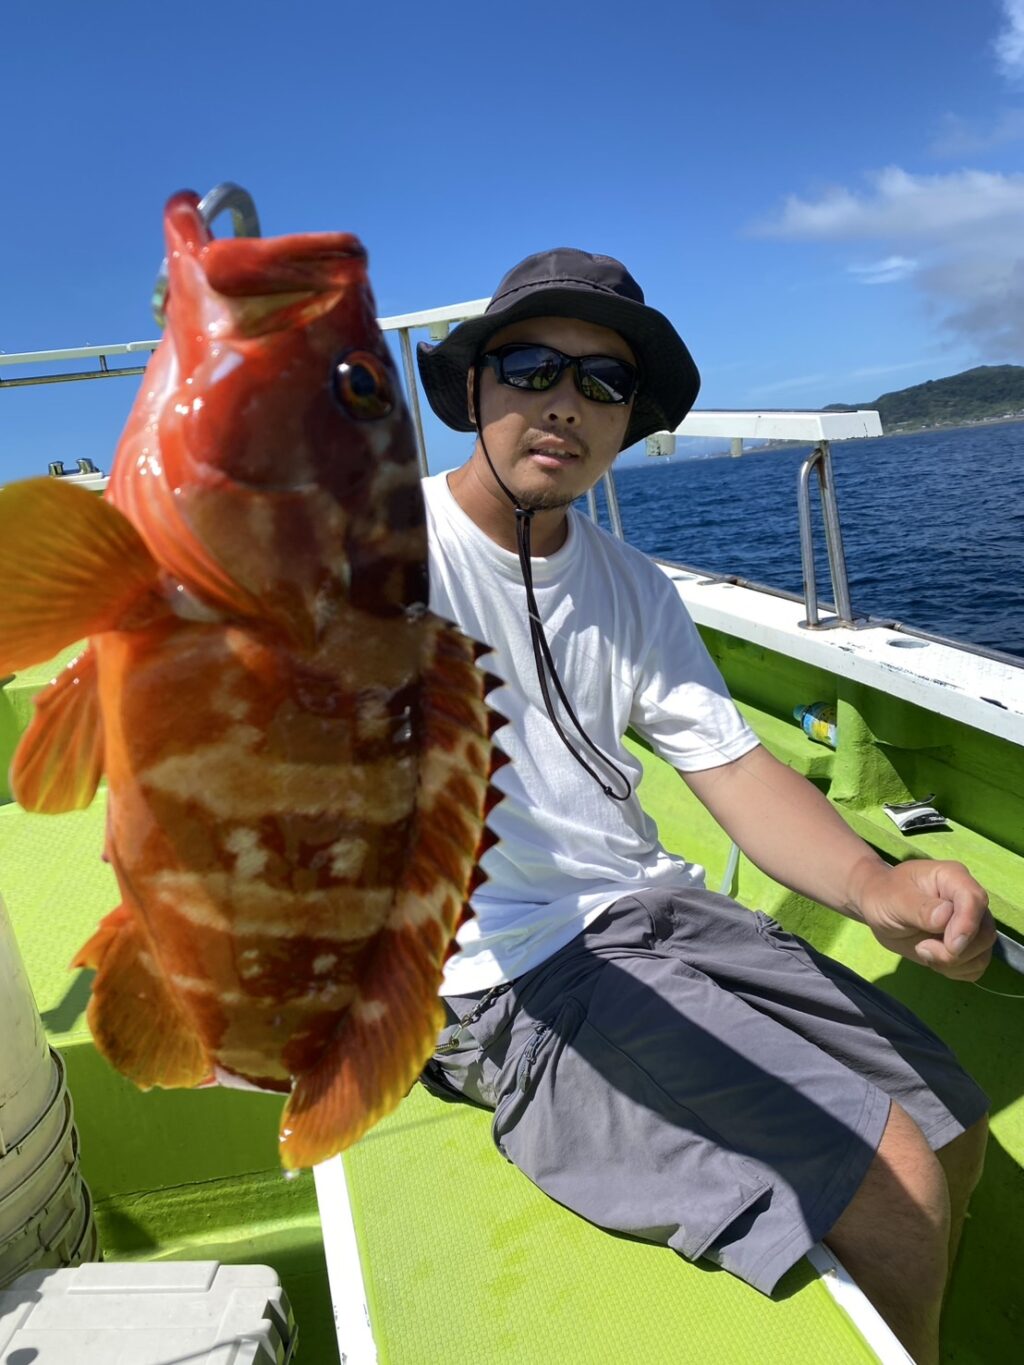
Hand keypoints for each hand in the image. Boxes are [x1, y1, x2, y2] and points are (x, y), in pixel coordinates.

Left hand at [856, 859, 995, 980]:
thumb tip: (945, 917)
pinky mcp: (967, 945)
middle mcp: (968, 900)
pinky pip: (975, 966)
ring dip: (953, 963)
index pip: (975, 900)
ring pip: (982, 953)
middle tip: (922, 949)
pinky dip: (956, 971)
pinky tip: (933, 960)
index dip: (966, 925)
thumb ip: (920, 909)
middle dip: (956, 951)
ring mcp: (970, 924)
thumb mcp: (894, 899)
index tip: (949, 945)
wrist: (878, 908)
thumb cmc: (884, 896)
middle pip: (985, 933)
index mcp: (953, 878)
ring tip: (922, 950)